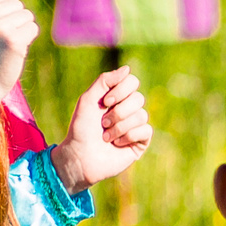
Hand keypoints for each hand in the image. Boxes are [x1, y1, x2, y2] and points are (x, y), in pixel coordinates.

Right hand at [0, 0, 38, 106]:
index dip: (4, 7)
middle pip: (17, 3)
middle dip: (14, 19)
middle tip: (0, 38)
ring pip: (27, 15)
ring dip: (22, 29)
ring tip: (7, 43)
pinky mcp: (14, 41)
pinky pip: (33, 28)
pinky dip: (28, 38)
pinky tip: (16, 49)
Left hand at [49, 67, 153, 194]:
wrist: (80, 156)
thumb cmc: (81, 129)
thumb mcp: (88, 99)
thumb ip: (105, 80)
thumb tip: (128, 69)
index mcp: (117, 97)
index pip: (132, 82)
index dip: (121, 90)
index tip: (105, 102)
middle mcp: (128, 109)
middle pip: (138, 98)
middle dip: (118, 112)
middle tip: (103, 123)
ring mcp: (136, 126)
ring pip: (141, 116)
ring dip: (120, 127)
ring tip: (106, 137)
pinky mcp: (141, 142)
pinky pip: (145, 131)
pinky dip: (128, 136)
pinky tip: (117, 144)